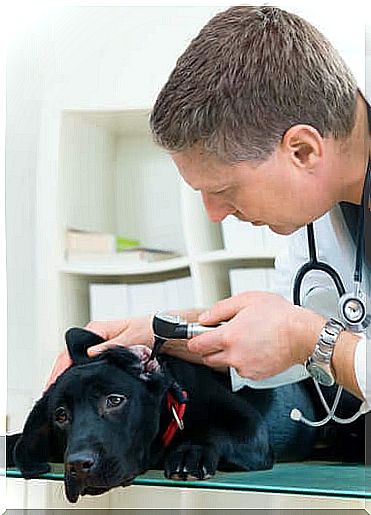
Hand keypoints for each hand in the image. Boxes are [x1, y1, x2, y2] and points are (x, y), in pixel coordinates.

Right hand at [44, 315, 153, 390]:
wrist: (164, 333)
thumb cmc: (149, 329)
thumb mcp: (131, 338)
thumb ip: (111, 347)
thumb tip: (90, 354)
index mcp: (97, 329)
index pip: (70, 349)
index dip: (60, 367)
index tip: (54, 382)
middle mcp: (95, 338)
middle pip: (70, 358)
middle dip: (60, 376)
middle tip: (52, 395)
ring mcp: (99, 347)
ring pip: (78, 364)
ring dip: (69, 379)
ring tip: (59, 397)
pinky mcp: (106, 356)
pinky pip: (88, 367)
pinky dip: (81, 378)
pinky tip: (76, 390)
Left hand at [188, 292, 323, 379]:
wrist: (303, 335)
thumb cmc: (280, 316)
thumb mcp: (246, 300)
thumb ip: (220, 310)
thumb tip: (205, 318)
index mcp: (229, 336)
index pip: (197, 345)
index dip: (194, 340)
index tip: (194, 337)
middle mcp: (234, 355)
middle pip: (208, 358)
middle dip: (210, 348)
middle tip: (222, 336)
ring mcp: (245, 367)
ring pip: (225, 364)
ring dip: (229, 355)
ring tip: (246, 339)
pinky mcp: (255, 375)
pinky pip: (241, 370)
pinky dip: (244, 361)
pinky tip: (255, 348)